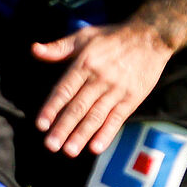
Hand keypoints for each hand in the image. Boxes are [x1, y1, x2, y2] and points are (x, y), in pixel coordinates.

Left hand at [31, 22, 174, 155]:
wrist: (151, 37)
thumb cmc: (112, 37)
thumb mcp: (84, 36)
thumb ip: (59, 48)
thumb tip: (35, 50)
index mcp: (85, 64)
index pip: (64, 90)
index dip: (52, 108)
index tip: (41, 124)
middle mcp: (100, 79)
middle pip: (78, 107)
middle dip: (63, 127)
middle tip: (51, 145)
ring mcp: (117, 90)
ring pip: (96, 116)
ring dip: (82, 135)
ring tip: (69, 150)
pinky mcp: (133, 98)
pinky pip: (118, 118)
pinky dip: (107, 133)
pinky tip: (96, 147)